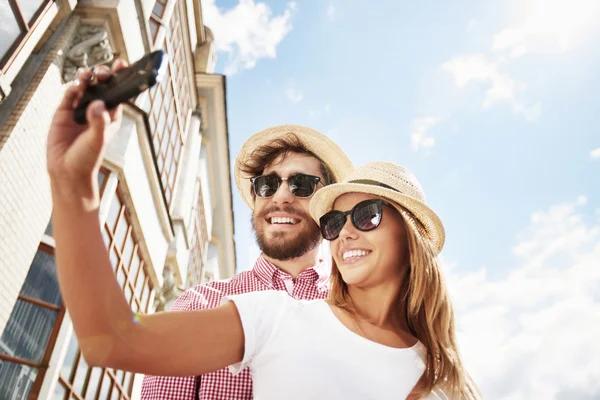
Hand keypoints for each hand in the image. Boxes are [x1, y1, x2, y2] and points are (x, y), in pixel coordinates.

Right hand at [47, 60, 127, 202]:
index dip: (121, 77)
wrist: (66, 170)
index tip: (123, 63)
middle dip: (102, 75)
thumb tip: (97, 104)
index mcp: (111, 115)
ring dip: (86, 78)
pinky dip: (72, 88)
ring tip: (87, 76)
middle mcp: (96, 109)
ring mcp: (80, 109)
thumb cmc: (87, 158)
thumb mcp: (97, 140)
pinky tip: (75, 88)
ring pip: (84, 86)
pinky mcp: (64, 111)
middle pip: (101, 85)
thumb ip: (98, 122)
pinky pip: (69, 94)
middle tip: (102, 73)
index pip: (118, 92)